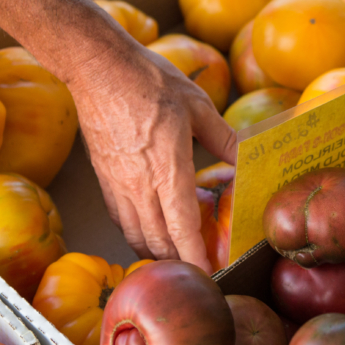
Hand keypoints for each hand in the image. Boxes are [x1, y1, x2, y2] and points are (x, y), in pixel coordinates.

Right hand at [67, 39, 236, 273]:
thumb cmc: (149, 82)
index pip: (183, 230)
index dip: (196, 258)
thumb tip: (247, 159)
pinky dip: (138, 235)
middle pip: (160, 242)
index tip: (208, 276)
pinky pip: (121, 221)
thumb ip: (224, 140)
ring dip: (158, 253)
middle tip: (201, 269)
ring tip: (178, 257)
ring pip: (138, 236)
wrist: (97, 68)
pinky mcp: (105, 180)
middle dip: (181, 262)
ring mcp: (119, 185)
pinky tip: (150, 232)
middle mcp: (140, 186)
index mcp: (168, 170)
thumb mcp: (198, 106)